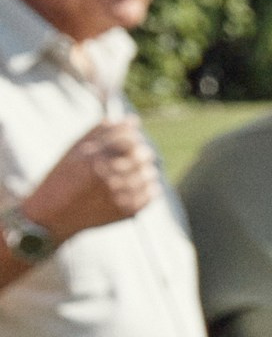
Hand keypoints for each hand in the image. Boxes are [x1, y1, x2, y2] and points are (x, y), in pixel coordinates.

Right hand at [22, 120, 158, 239]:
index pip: (129, 138)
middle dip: (138, 153)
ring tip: (126, 175)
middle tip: (128, 157)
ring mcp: (120, 195)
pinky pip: (152, 192)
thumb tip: (132, 120)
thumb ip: (102, 132)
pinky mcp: (129, 210)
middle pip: (143, 154)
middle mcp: (109, 176)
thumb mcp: (74, 151)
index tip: (127, 140)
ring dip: (142, 171)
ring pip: (150, 173)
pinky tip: (129, 188)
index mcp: (94, 158)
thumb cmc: (64, 178)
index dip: (130, 136)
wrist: (54, 216)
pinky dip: (145, 188)